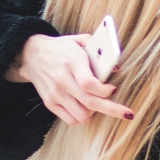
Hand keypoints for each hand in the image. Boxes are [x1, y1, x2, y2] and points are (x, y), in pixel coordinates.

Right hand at [5, 34, 131, 125]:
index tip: (112, 89)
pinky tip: (87, 109)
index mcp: (72, 61)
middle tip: (127, 113)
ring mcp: (55, 93)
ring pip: (81, 114)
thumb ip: (98, 50)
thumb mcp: (79, 41)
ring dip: (95, 112)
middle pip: (89, 102)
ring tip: (99, 104)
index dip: (104, 91)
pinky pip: (71, 119)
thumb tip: (115, 68)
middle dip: (112, 109)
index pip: (89, 84)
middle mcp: (62, 79)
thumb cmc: (62, 48)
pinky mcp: (50, 103)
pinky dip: (83, 117)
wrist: (31, 55)